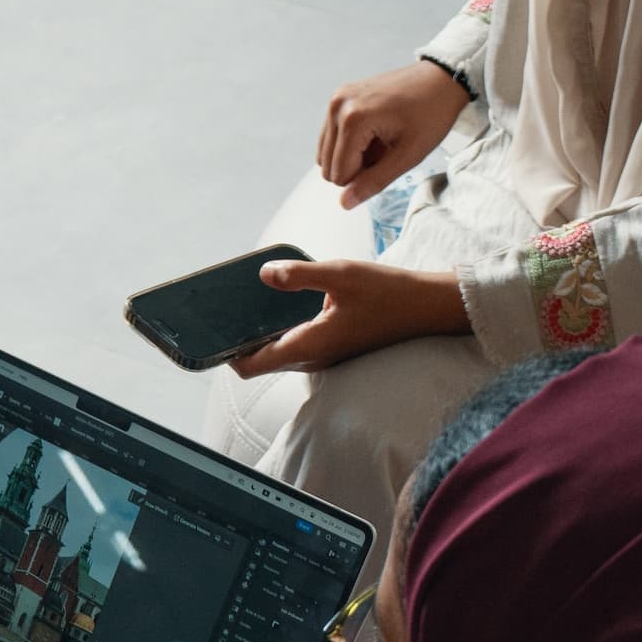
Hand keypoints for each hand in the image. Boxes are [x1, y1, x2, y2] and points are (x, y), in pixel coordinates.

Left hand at [226, 259, 470, 378]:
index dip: (226, 354)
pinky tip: (282, 305)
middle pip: (260, 362)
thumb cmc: (388, 292)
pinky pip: (297, 346)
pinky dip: (283, 332)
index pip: (250, 367)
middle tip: (226, 312)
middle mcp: (312, 360)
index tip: (214, 333)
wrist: (428, 307)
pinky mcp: (334, 349)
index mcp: (308, 347)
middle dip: (240, 342)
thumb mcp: (340, 274)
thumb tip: (263, 274)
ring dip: (262, 337)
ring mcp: (324, 357)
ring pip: (279, 354)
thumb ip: (298, 276)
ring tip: (248, 306)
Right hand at [320, 61, 469, 209]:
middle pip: (328, 166)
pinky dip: (349, 144)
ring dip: (352, 157)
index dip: (364, 179)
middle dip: (356, 168)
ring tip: (380, 142)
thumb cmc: (431, 113)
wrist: (440, 79)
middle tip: (386, 151)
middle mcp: (338, 106)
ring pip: (326, 154)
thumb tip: (345, 203)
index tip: (389, 160)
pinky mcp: (339, 97)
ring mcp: (336, 99)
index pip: (339, 174)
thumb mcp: (408, 155)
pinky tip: (373, 133)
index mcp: (353, 119)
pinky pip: (331, 138)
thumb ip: (374, 182)